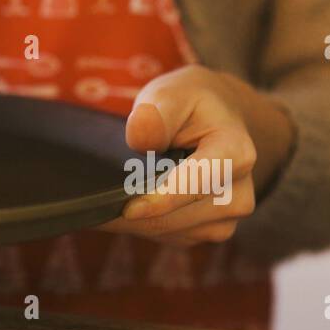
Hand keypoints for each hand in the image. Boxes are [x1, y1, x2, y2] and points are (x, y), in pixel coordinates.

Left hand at [102, 65, 294, 245]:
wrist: (216, 118)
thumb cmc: (190, 103)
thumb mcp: (173, 93)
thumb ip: (157, 112)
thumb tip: (141, 137)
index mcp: (236, 153)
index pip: (196, 184)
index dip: (161, 200)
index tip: (127, 208)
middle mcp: (238, 192)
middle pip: (177, 215)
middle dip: (132, 212)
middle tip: (90, 203)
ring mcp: (227, 217)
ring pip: (168, 231)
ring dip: (133, 221)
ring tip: (104, 200)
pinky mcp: (210, 230)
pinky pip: (168, 236)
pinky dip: (143, 224)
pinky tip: (128, 204)